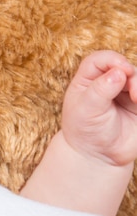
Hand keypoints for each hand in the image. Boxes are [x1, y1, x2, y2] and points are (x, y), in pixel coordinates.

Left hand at [61, 50, 136, 166]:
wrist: (98, 156)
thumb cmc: (85, 131)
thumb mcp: (86, 109)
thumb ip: (101, 90)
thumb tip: (119, 72)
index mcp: (87, 80)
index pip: (100, 59)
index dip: (112, 60)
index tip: (121, 71)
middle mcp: (107, 83)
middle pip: (124, 67)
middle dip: (132, 75)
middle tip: (132, 92)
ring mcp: (125, 93)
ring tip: (136, 98)